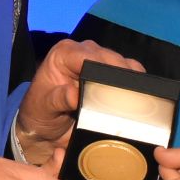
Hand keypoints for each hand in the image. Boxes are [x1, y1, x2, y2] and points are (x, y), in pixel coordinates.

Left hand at [12, 39, 143, 164]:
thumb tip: (74, 95)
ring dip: (131, 81)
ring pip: (123, 64)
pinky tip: (137, 98)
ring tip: (135, 100)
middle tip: (130, 98)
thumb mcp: (44, 108)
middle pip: (110, 59)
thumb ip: (58, 99)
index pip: (88, 55)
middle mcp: (82, 52)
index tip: (118, 85)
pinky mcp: (110, 73)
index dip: (104, 68)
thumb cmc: (41, 113)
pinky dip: (135, 85)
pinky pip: (129, 73)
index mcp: (64, 54)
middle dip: (121, 77)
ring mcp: (98, 61)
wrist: (46, 127)